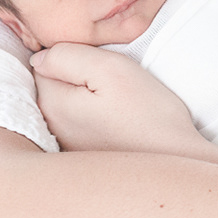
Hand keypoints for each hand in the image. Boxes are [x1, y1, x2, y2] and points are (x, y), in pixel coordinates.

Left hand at [31, 42, 206, 157]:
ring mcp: (65, 145)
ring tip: (116, 103)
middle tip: (111, 83)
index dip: (71, 55)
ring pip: (66, 103)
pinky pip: (79, 122)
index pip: (43, 64)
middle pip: (51, 84)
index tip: (99, 65)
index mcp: (52, 104)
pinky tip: (116, 121)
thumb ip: (67, 56)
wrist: (177, 161)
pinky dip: (93, 116)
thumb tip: (39, 57)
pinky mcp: (83, 154)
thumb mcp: (111, 69)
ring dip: (84, 97)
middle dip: (73, 76)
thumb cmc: (148, 115)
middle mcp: (51, 128)